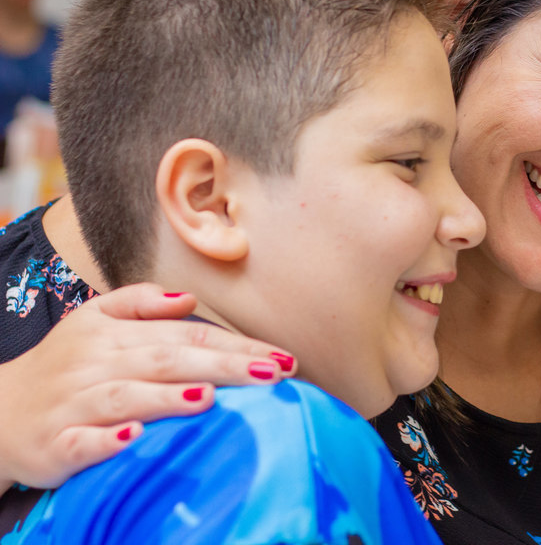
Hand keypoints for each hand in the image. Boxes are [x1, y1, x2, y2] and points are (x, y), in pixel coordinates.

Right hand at [0, 283, 295, 491]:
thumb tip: (189, 299)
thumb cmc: (63, 365)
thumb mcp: (94, 319)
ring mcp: (74, 405)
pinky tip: (135, 437)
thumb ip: (142, 302)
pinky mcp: (55, 444)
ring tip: (209, 397)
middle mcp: (97, 365)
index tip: (283, 357)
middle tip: (274, 373)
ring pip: (126, 397)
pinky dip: (107, 439)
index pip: (187, 336)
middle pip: (167, 361)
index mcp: (115, 334)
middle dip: (224, 366)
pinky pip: (82, 441)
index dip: (236, 345)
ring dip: (168, 397)